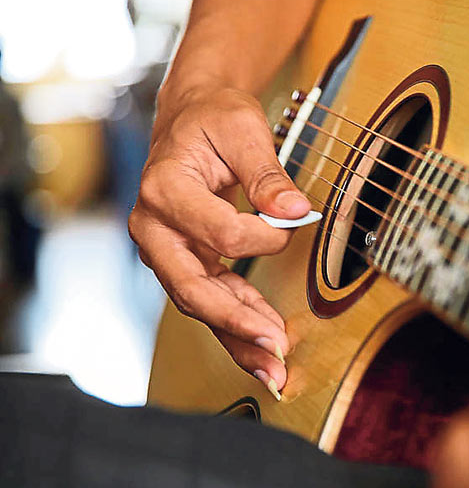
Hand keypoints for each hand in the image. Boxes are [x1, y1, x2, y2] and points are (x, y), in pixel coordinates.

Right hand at [128, 83, 310, 398]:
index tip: (294, 224)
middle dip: (237, 323)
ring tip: (274, 368)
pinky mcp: (184, 261)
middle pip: (192, 288)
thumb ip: (267, 173)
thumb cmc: (213, 120)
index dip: (264, 238)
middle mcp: (154, 226)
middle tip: (276, 350)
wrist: (190, 119)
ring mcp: (166, 249)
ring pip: (200, 304)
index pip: (219, 233)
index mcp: (164, 188)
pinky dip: (238, 322)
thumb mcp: (242, 129)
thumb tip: (294, 211)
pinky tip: (265, 343)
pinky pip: (211, 298)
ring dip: (238, 337)